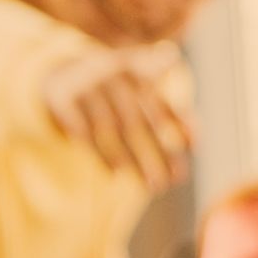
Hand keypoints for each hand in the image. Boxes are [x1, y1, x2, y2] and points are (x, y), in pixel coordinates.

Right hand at [42, 44, 192, 189]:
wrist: (60, 72)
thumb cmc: (115, 85)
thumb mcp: (142, 79)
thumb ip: (171, 108)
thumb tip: (197, 137)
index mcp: (137, 71)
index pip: (162, 100)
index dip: (181, 122)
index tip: (195, 148)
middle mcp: (113, 78)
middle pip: (140, 123)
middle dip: (160, 153)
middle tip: (174, 181)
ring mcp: (87, 89)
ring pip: (114, 131)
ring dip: (134, 161)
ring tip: (152, 186)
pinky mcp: (63, 102)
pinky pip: (84, 132)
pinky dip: (102, 154)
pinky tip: (116, 173)